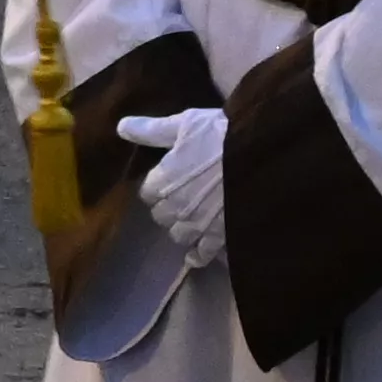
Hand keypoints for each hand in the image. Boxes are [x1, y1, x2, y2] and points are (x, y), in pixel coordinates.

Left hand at [130, 106, 229, 268]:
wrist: (260, 153)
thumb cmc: (220, 134)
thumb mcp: (185, 124)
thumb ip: (151, 130)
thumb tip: (120, 127)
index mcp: (163, 180)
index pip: (147, 192)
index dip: (157, 186)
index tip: (168, 180)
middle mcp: (176, 206)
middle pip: (161, 215)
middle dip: (169, 208)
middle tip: (183, 198)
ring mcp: (197, 224)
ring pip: (178, 234)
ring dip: (183, 227)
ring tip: (193, 220)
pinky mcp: (219, 235)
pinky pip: (203, 252)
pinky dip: (198, 255)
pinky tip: (196, 256)